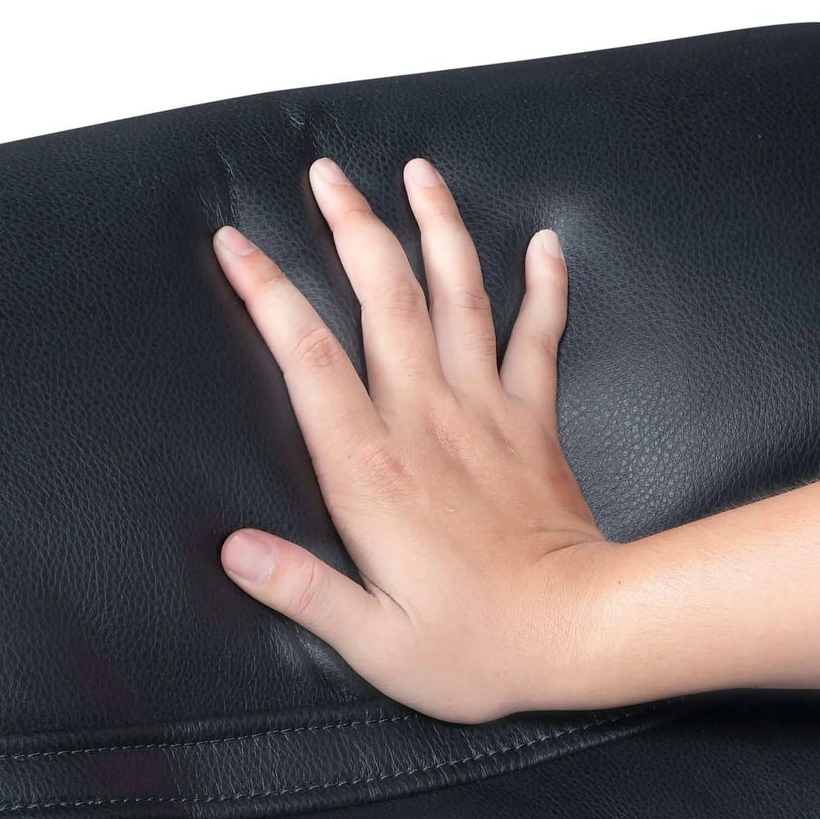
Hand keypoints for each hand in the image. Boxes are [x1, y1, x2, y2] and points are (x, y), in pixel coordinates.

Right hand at [213, 157, 623, 723]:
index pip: (308, 358)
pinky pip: (540, 337)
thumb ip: (303, 591)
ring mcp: (487, 415)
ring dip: (437, 228)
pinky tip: (545, 244)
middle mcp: (426, 423)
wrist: (585, 635)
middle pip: (383, 297)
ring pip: (459, 296)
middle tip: (324, 173)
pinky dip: (545, 287)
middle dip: (351, 226)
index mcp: (372, 471)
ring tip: (417, 172)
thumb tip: (234, 551)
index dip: (267, 294)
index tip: (234, 244)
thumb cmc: (479, 647)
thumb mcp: (374, 642)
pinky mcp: (534, 425)